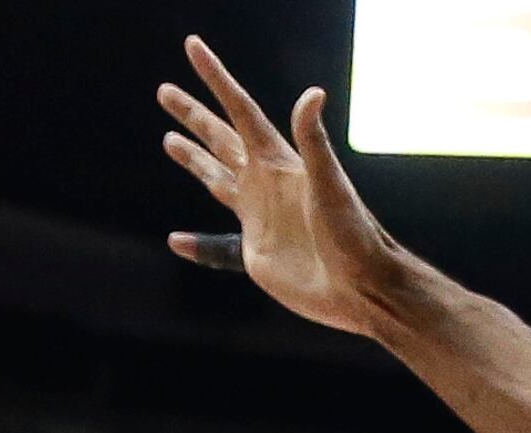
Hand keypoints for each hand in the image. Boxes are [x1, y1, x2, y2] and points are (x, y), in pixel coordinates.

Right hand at [162, 39, 412, 339]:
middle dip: (193, 115)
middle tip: (165, 92)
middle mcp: (265, 183)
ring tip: (169, 140)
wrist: (364, 287)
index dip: (216, 78)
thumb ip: (314, 140)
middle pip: (220, 139)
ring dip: (195, 159)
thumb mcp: (331, 183)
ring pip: (217, 179)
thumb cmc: (353, 233)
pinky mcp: (256, 253)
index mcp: (278, 162)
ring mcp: (259, 217)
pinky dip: (198, 245)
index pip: (240, 110)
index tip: (193, 47)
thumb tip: (313, 93)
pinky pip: (219, 247)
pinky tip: (176, 242)